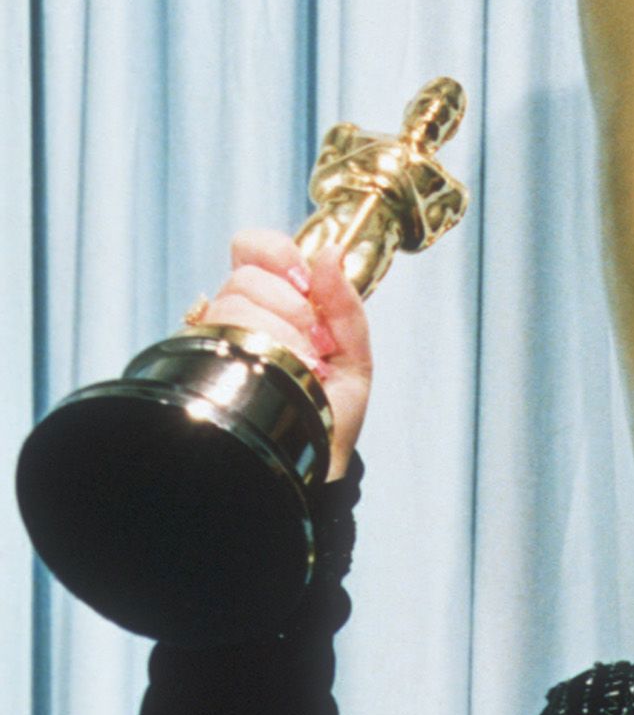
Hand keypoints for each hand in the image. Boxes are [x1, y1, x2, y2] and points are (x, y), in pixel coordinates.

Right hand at [189, 230, 372, 477]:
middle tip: (314, 342)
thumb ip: (345, 304)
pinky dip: (265, 352)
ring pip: (232, 304)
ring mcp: (216, 342)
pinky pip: (221, 337)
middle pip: (244, 277)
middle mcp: (238, 317)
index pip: (250, 248)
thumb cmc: (331, 413)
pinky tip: (285, 375)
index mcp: (273, 304)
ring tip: (303, 368)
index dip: (272, 251)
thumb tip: (331, 252)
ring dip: (281, 334)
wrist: (314, 467)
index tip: (301, 278)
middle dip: (289, 306)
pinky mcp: (199, 366)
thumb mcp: (354, 355)